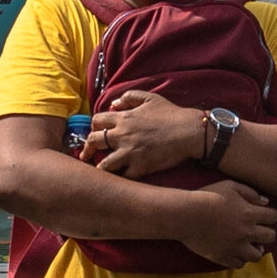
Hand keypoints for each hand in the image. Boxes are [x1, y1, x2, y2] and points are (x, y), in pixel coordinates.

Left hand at [86, 86, 216, 179]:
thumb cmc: (172, 114)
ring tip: (101, 171)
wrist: (190, 131)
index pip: (96, 121)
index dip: (93, 127)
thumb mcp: (150, 98)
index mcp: (124, 118)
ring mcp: (130, 152)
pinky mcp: (141, 166)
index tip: (94, 134)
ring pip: (104, 164)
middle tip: (86, 155)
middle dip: (87, 149)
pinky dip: (121, 179)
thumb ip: (129, 97)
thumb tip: (114, 104)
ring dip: (101, 167)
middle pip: (94, 141)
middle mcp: (122, 135)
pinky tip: (121, 179)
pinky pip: (124, 176)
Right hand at [172, 180, 276, 268]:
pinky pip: (239, 264)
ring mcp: (235, 246)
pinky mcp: (223, 256)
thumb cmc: (206, 196)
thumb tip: (266, 202)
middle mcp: (246, 232)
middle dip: (266, 232)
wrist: (185, 214)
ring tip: (249, 244)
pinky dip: (240, 259)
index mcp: (249, 214)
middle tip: (257, 230)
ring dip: (255, 249)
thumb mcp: (230, 186)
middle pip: (270, 236)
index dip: (270, 215)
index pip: (273, 217)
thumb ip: (250, 193)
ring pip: (257, 255)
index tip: (263, 215)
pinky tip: (235, 251)